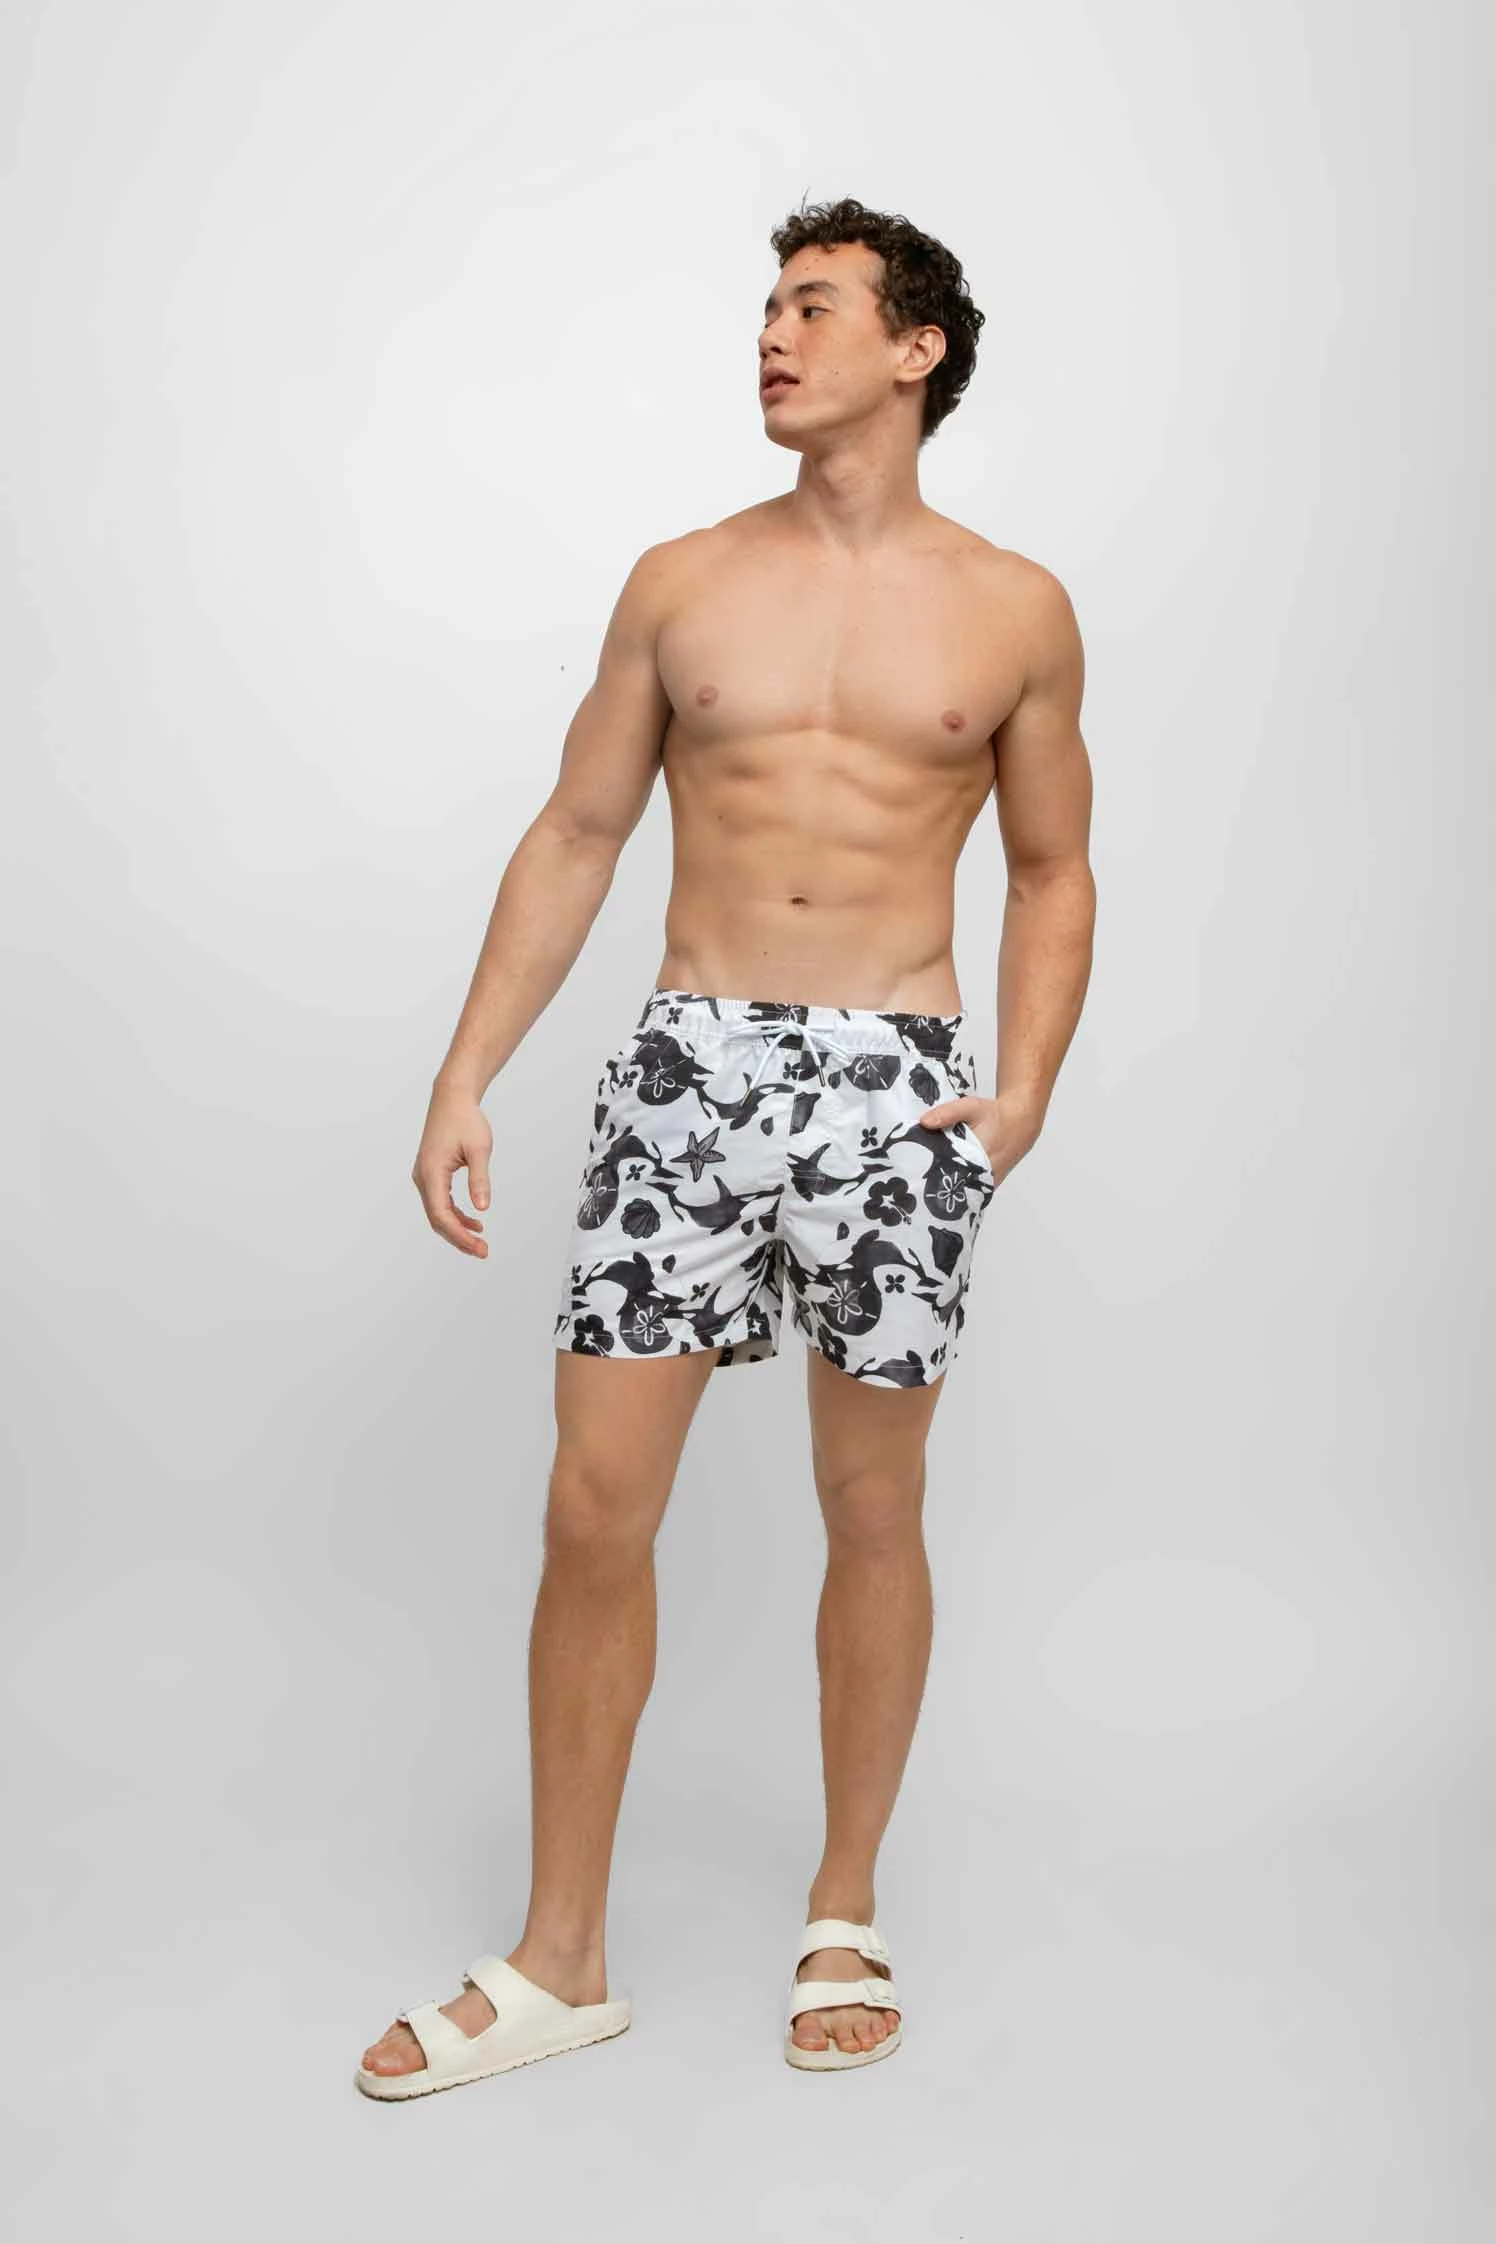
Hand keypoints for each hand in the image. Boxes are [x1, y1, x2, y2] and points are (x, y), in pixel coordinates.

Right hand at [412, 1081, 493, 1256]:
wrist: (452, 1098)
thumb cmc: (465, 1119)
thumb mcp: (479, 1149)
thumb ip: (479, 1179)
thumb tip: (483, 1207)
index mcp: (431, 1172)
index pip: (441, 1214)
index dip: (459, 1235)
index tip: (479, 1247)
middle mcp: (422, 1177)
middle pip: (437, 1218)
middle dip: (458, 1238)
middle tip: (483, 1251)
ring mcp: (424, 1176)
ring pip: (437, 1212)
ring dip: (457, 1228)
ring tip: (480, 1241)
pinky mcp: (430, 1174)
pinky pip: (440, 1202)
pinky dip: (455, 1215)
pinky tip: (473, 1222)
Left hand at [916, 1088, 1040, 1189]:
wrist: (1019, 1123)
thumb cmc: (994, 1115)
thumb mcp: (970, 1107)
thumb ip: (947, 1113)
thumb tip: (924, 1122)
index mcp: (979, 1158)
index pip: (950, 1175)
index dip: (932, 1177)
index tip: (916, 1176)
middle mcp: (984, 1175)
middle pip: (954, 1186)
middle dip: (935, 1184)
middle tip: (915, 1179)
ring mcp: (987, 1183)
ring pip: (962, 1190)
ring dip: (946, 1185)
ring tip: (925, 1180)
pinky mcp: (988, 1185)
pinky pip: (969, 1189)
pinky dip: (957, 1185)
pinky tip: (943, 1178)